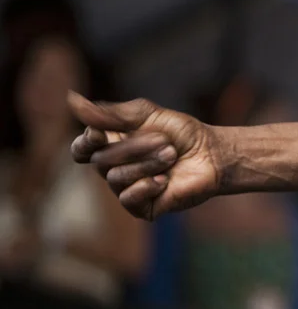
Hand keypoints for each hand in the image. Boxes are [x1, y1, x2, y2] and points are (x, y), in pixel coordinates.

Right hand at [67, 93, 225, 219]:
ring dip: (147, 164)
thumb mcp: (145, 115)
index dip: (85, 143)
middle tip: (165, 142)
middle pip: (101, 161)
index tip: (99, 134)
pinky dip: (146, 186)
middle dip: (134, 149)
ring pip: (116, 179)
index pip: (81, 149)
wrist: (212, 153)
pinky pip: (128, 199)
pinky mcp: (142, 207)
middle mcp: (114, 169)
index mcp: (110, 146)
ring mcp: (127, 189)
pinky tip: (164, 180)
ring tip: (171, 156)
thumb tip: (73, 101)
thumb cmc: (180, 133)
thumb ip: (111, 113)